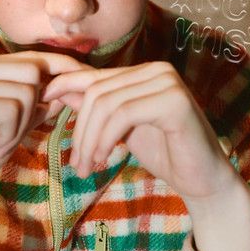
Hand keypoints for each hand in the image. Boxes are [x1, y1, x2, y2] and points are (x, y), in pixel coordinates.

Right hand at [0, 51, 87, 233]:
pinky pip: (11, 110)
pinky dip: (11, 135)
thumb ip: (38, 104)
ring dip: (22, 126)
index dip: (60, 67)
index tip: (82, 80)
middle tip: (13, 134)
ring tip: (0, 142)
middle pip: (32, 71)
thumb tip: (71, 87)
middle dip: (35, 108)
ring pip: (25, 92)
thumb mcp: (16, 125)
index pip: (30, 57)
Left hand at [42, 60, 249, 250]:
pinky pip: (123, 115)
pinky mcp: (174, 100)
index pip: (94, 75)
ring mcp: (167, 81)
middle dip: (80, 131)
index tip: (44, 104)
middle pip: (96, 91)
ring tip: (87, 168)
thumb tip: (58, 89)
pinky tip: (104, 160)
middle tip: (76, 165)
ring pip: (106, 103)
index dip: (64, 86)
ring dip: (90, 140)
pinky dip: (106, 140)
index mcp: (143, 71)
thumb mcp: (121, 129)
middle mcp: (156, 69)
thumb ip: (96, 107)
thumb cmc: (165, 154)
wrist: (205, 182)